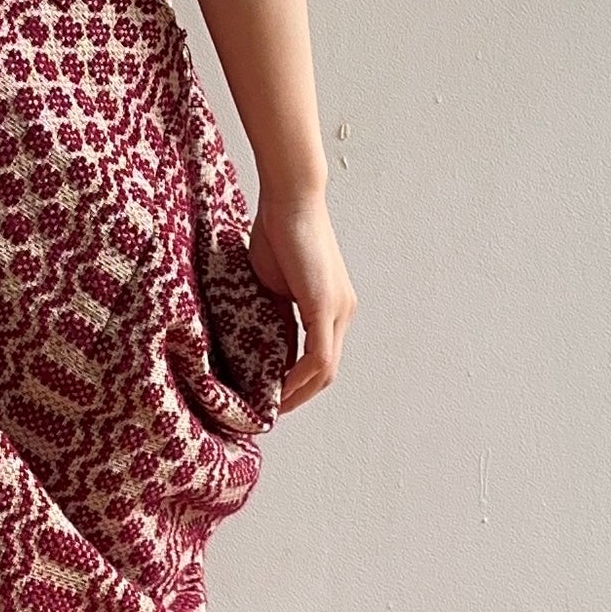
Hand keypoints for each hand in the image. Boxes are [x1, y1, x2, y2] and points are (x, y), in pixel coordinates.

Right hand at [247, 188, 355, 412]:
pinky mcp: (325, 307)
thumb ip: (276, 316)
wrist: (289, 200)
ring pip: (325, 370)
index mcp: (332, 306)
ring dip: (299, 393)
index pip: (320, 358)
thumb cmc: (277, 232)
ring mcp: (338, 310)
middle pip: (327, 372)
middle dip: (300, 396)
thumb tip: (267, 346)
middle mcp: (343, 311)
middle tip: (271, 411)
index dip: (298, 382)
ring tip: (272, 408)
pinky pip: (318, 357)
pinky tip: (278, 390)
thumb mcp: (272, 286)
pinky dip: (298, 378)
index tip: (271, 395)